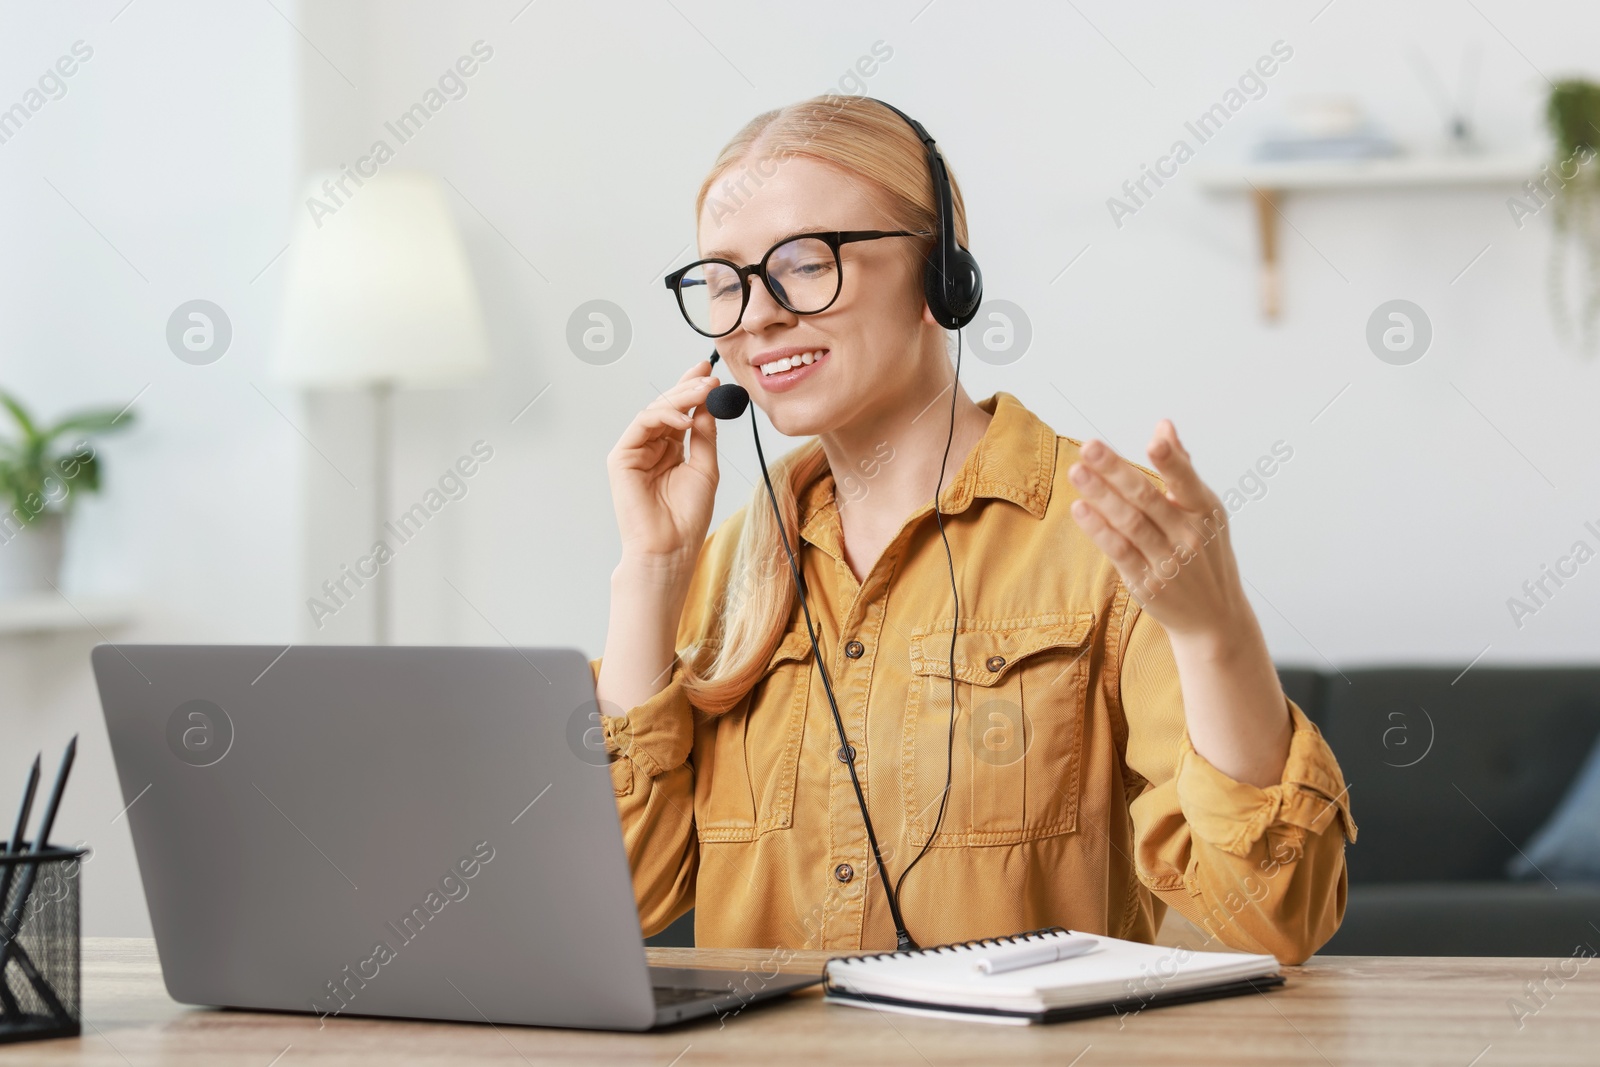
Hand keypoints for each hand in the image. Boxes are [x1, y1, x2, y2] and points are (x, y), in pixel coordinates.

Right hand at [606, 359, 721, 571]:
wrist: (670, 547)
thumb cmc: (686, 517)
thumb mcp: (705, 468)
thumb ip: (705, 435)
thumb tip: (709, 405)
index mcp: (671, 451)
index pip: (681, 413)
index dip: (693, 390)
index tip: (711, 372)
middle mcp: (651, 447)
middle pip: (667, 407)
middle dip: (688, 387)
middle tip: (709, 376)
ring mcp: (635, 451)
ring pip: (655, 411)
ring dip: (680, 397)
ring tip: (704, 392)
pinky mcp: (621, 457)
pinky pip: (642, 424)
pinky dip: (664, 416)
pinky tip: (686, 419)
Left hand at [1066, 420, 1249, 644]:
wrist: (1213, 618)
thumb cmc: (1205, 554)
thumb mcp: (1205, 511)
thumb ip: (1181, 468)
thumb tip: (1163, 426)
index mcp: (1205, 512)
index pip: (1186, 482)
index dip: (1171, 462)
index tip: (1154, 441)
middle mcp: (1189, 536)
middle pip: (1146, 497)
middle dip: (1116, 470)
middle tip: (1089, 447)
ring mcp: (1168, 561)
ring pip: (1129, 522)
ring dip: (1100, 495)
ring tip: (1076, 471)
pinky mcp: (1147, 583)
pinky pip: (1118, 551)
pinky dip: (1098, 530)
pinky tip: (1080, 509)